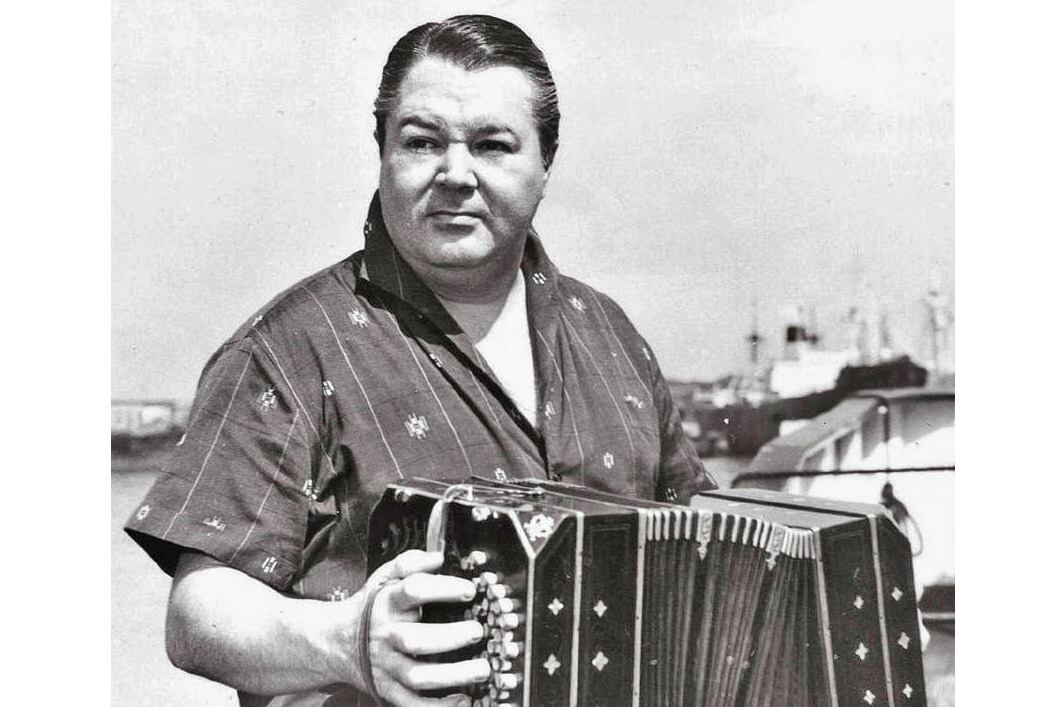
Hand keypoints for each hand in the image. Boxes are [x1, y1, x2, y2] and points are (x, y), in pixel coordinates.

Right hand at [357, 550, 489, 705]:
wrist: (335, 641)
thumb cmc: (371, 607)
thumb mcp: (384, 577)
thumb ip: (410, 562)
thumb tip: (438, 557)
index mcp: (387, 603)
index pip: (412, 591)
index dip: (442, 589)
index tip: (470, 589)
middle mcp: (387, 635)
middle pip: (415, 640)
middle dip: (450, 637)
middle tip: (477, 631)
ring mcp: (387, 666)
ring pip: (417, 676)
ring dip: (453, 675)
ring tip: (482, 669)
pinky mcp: (388, 690)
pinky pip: (412, 704)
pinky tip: (462, 700)